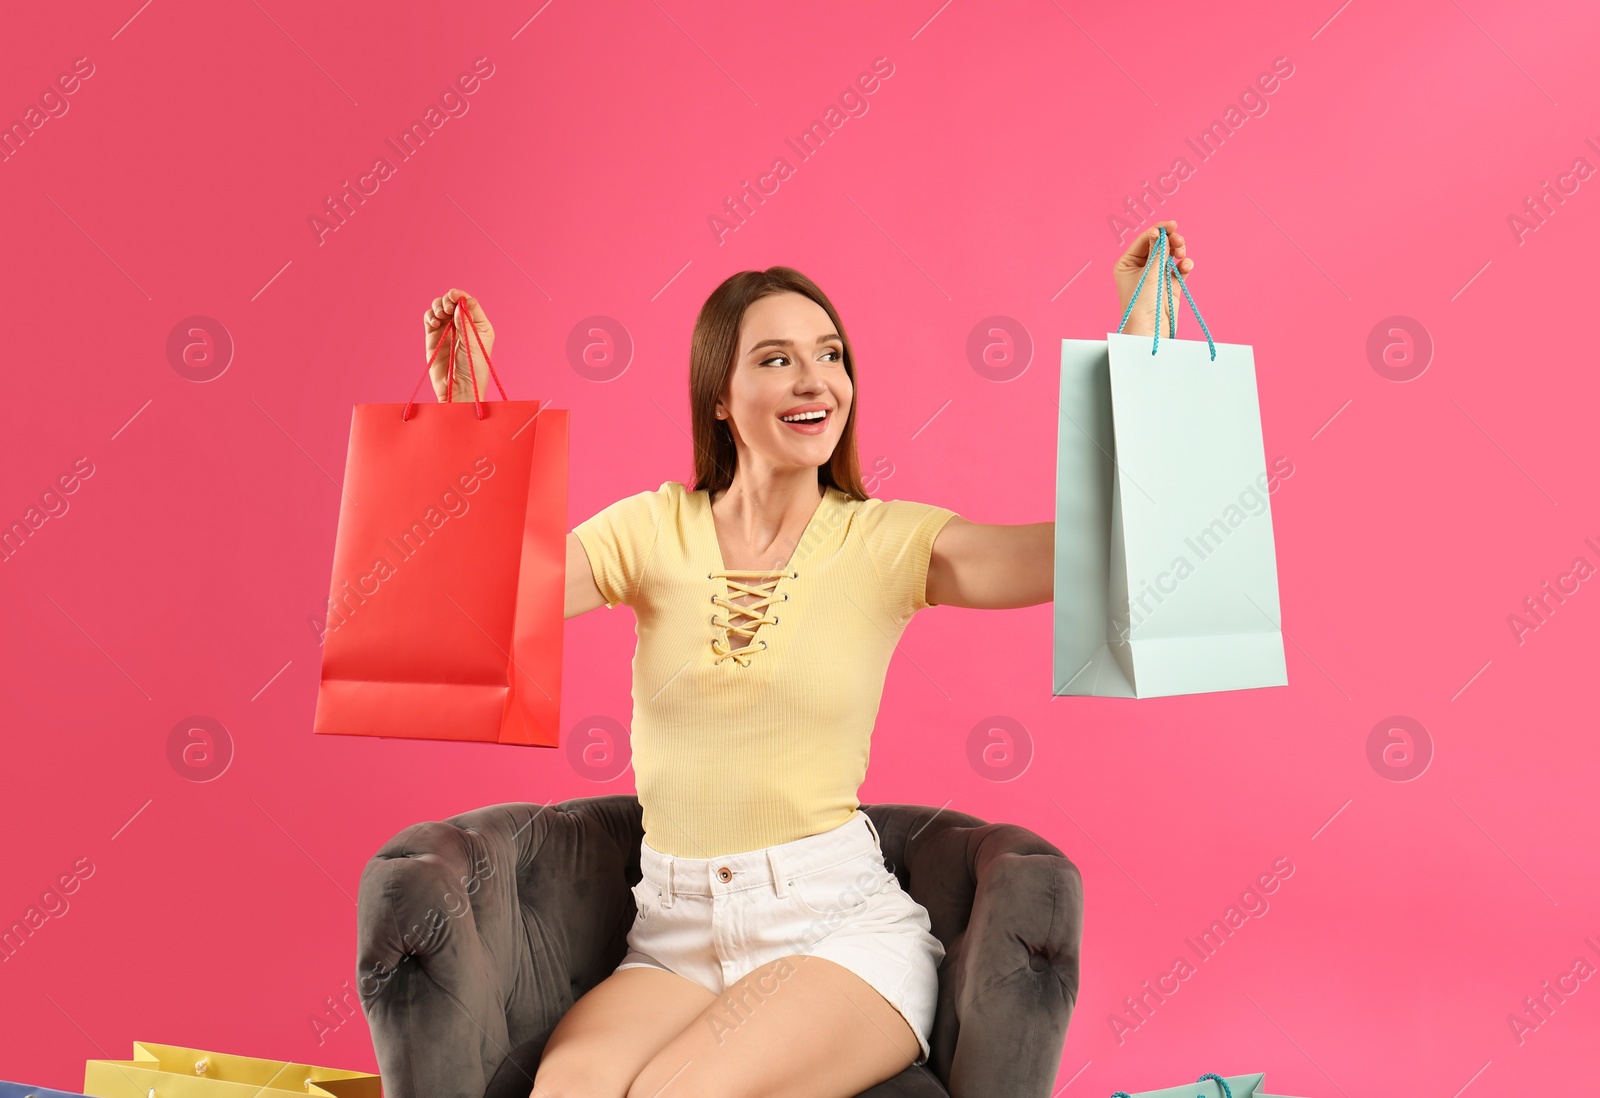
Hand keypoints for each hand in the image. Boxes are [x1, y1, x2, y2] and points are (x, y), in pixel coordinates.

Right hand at [423, 288, 495, 401]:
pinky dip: (430, 316)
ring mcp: (447, 330)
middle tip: (447, 307)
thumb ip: (466, 322)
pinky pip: (429, 319)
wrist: (458, 388)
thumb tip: (460, 303)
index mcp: (479, 325)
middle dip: (448, 300)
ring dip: (438, 306)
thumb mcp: (474, 343)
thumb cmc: (473, 369)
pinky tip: (435, 322)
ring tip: (441, 314)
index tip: (454, 295)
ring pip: (440, 308)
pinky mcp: (433, 337)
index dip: (461, 296)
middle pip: (453, 302)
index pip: (469, 303)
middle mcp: (463, 325)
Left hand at [1113, 219, 1194, 337]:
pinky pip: (1179, 268)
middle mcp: (1141, 268)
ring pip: (1170, 254)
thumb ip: (1158, 253)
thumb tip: (1161, 233)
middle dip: (1171, 240)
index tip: (1172, 226)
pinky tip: (1186, 266)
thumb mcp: (1149, 275)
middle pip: (1159, 245)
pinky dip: (1184, 264)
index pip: (1144, 240)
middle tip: (1180, 241)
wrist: (1150, 332)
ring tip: (1182, 254)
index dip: (1158, 231)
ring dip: (1179, 251)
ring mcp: (1156, 276)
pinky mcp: (1170, 285)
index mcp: (1127, 263)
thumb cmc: (1142, 305)